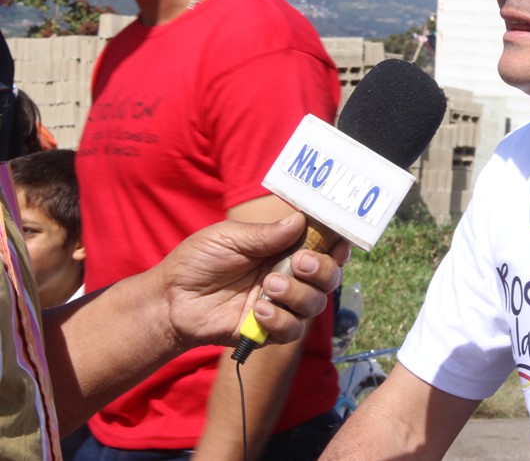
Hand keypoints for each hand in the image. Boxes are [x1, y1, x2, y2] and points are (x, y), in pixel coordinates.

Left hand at [157, 213, 347, 349]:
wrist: (170, 299)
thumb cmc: (198, 261)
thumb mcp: (229, 237)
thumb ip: (265, 234)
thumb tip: (300, 221)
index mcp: (284, 249)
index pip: (324, 246)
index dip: (337, 244)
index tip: (337, 241)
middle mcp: (290, 276)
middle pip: (330, 277)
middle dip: (322, 270)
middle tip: (300, 262)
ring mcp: (282, 304)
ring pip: (316, 304)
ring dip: (298, 294)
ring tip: (268, 286)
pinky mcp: (269, 330)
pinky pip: (293, 329)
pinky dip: (280, 319)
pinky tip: (257, 311)